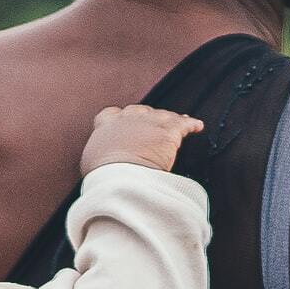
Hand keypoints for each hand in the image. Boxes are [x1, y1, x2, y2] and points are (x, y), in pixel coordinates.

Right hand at [82, 104, 203, 177]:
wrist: (120, 177)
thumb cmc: (104, 176)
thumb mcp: (92, 163)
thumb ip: (99, 156)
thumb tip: (103, 165)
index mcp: (106, 125)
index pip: (112, 114)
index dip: (122, 119)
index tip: (126, 125)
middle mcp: (128, 118)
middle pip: (140, 111)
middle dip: (148, 118)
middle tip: (154, 127)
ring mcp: (149, 122)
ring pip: (163, 115)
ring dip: (170, 119)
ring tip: (179, 122)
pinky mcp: (168, 131)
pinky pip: (184, 124)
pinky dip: (191, 124)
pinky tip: (197, 126)